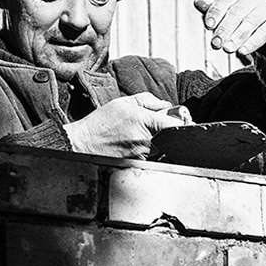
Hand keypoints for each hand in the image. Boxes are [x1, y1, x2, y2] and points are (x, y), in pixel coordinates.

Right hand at [63, 92, 184, 158]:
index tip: (181, 120)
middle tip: (155, 126)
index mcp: (144, 121)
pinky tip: (133, 145)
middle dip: (167, 130)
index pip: (175, 124)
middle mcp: (146, 140)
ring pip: (162, 147)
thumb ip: (149, 100)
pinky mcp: (138, 165)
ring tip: (137, 136)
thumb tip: (167, 104)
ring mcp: (143, 155)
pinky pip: (152, 157)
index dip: (181, 121)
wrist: (83, 143)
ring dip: (158, 141)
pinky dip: (148, 151)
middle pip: (171, 137)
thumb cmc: (101, 123)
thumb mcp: (123, 102)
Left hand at [193, 0, 265, 62]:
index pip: (225, 0)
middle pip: (236, 12)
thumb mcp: (231, 11)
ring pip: (250, 23)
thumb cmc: (248, 16)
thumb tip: (197, 2)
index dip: (216, 12)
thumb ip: (215, 9)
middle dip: (225, 29)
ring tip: (227, 50)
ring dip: (237, 37)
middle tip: (215, 43)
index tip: (208, 26)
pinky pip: (264, 32)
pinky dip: (253, 43)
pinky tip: (243, 51)